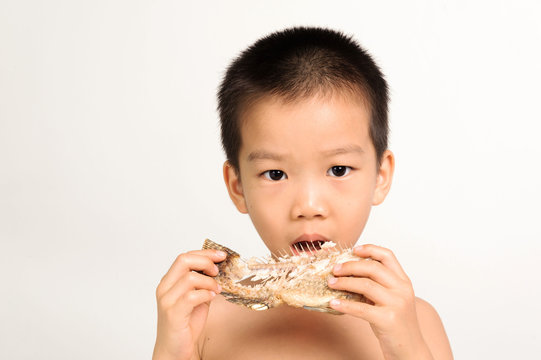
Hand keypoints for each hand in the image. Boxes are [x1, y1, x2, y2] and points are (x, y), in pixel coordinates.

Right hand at [152, 249, 225, 359]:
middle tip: (217, 271)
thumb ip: (202, 283)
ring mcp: (167, 300)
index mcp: (169, 281)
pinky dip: (206, 294)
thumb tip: (218, 268)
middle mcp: (165, 288)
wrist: (175, 349)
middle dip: (206, 261)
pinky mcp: (173, 313)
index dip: (205, 253)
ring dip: (209, 282)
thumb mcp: (197, 297)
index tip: (220, 255)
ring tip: (216, 290)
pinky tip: (211, 298)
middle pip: (184, 260)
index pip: (185, 257)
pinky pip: (191, 296)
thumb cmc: (185, 324)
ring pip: (189, 277)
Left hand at [328, 244, 432, 359]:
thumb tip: (347, 273)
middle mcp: (402, 290)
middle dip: (350, 266)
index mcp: (403, 282)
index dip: (370, 249)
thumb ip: (376, 285)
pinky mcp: (388, 319)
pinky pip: (361, 308)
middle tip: (335, 269)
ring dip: (344, 282)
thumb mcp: (390, 300)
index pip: (388, 256)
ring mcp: (397, 304)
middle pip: (373, 267)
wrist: (411, 350)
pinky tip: (334, 303)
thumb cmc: (396, 324)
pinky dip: (345, 304)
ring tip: (331, 283)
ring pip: (365, 285)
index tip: (353, 249)